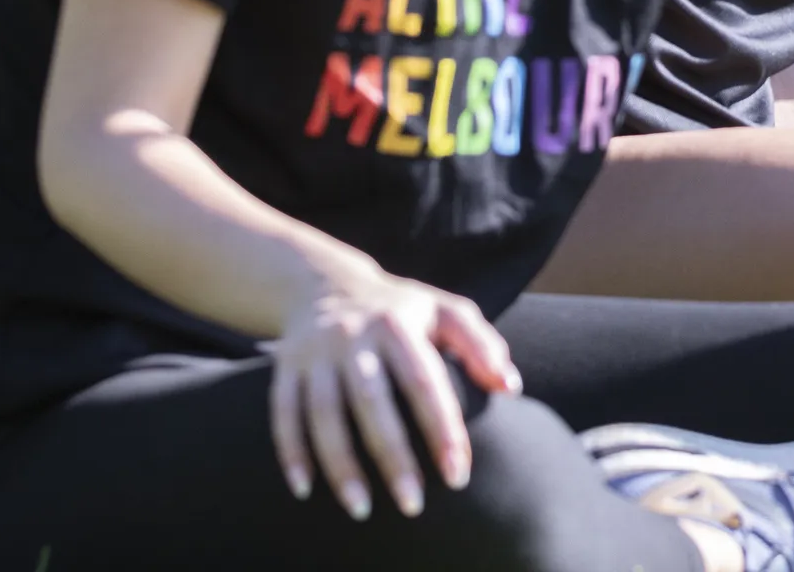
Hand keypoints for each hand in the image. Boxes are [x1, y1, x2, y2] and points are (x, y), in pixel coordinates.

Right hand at [266, 267, 521, 519]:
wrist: (325, 283)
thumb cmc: (400, 310)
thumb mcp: (444, 311)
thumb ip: (480, 345)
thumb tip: (510, 387)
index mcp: (398, 324)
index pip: (424, 381)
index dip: (442, 429)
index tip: (458, 475)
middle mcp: (353, 337)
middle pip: (372, 401)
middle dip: (392, 456)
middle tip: (413, 505)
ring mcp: (316, 352)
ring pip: (323, 413)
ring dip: (340, 464)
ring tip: (361, 509)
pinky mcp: (286, 367)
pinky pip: (283, 413)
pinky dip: (291, 452)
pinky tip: (306, 490)